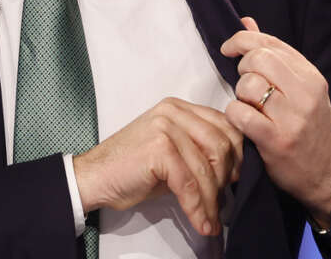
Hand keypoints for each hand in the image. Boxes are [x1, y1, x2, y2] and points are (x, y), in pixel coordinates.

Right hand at [72, 97, 242, 236]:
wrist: (93, 177)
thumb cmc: (132, 169)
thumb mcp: (171, 152)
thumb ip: (198, 151)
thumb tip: (233, 171)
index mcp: (180, 108)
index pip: (225, 125)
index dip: (237, 155)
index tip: (234, 180)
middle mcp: (174, 112)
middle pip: (221, 144)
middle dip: (226, 179)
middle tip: (222, 203)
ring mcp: (165, 128)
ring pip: (207, 166)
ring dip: (212, 200)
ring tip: (210, 220)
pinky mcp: (159, 149)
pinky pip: (189, 183)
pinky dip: (198, 207)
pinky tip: (200, 222)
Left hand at [220, 17, 330, 225]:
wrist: (327, 173)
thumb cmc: (309, 127)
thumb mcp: (301, 87)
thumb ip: (274, 54)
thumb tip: (246, 21)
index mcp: (310, 75)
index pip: (270, 43)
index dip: (243, 40)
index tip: (228, 48)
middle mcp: (305, 92)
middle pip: (258, 59)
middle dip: (242, 69)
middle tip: (245, 85)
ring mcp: (292, 117)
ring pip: (247, 86)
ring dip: (239, 96)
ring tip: (251, 108)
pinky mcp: (277, 140)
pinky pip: (240, 114)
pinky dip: (234, 116)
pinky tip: (244, 123)